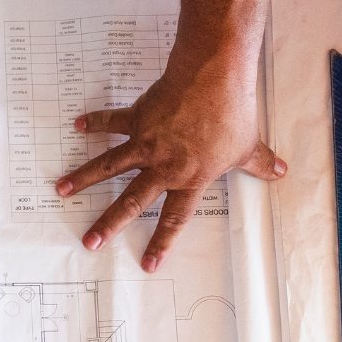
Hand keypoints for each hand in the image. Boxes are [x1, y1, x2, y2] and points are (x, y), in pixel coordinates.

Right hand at [54, 50, 285, 271]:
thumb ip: (260, 163)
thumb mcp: (249, 145)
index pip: (174, 219)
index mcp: (190, 178)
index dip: (161, 243)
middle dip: (108, 224)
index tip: (147, 263)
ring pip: (109, 166)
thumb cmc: (232, 113)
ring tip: (61, 189)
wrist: (214, 78)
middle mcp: (163, 166)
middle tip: (89, 242)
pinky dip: (95, 122)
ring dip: (84, 178)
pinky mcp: (139, 117)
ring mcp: (147, 143)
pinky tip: (78, 125)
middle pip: (131, 202)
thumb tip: (280, 172)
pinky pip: (112, 122)